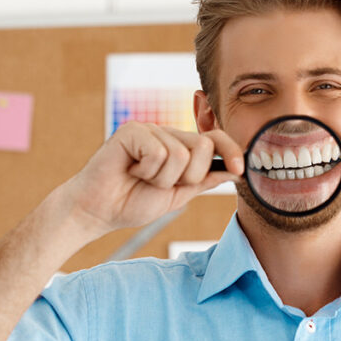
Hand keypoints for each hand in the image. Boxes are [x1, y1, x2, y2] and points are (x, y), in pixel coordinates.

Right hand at [61, 122, 243, 235]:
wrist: (98, 211)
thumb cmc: (132, 202)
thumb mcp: (178, 194)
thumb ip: (204, 180)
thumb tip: (235, 171)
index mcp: (179, 147)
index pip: (214, 139)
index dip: (231, 151)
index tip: (241, 169)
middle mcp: (167, 134)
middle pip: (204, 146)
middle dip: (187, 176)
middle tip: (160, 184)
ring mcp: (149, 129)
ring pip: (181, 154)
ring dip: (162, 179)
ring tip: (142, 179)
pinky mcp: (131, 130)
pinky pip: (159, 153)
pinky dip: (147, 172)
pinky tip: (131, 172)